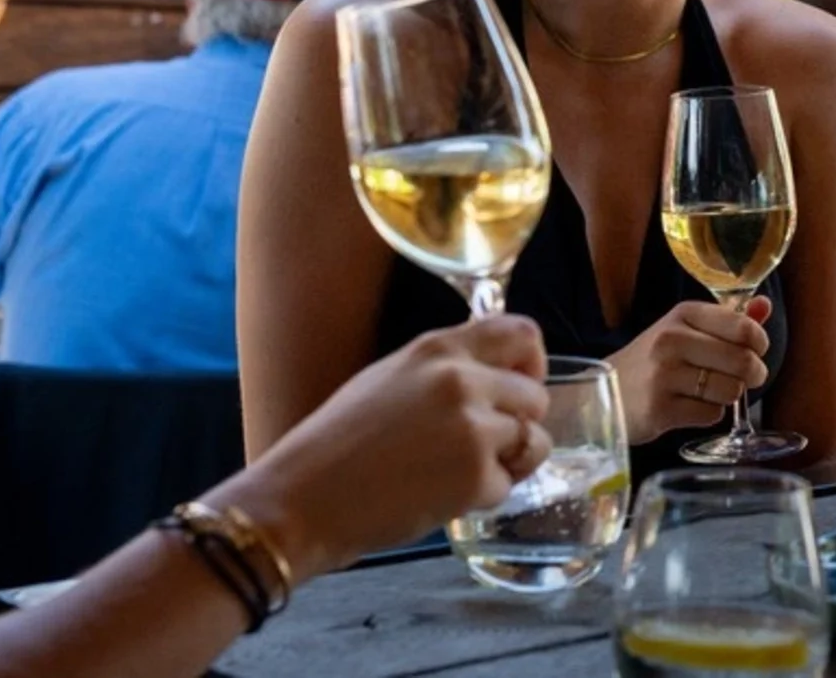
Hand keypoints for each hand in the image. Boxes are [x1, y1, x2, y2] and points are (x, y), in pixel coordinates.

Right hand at [208, 315, 552, 580]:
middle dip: (520, 424)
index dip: (532, 364)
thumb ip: (446, 370)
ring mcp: (473, 428)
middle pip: (536, 396)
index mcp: (438, 349)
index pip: (522, 333)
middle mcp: (462, 380)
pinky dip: (482, 497)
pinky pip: (506, 485)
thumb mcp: (388, 380)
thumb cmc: (333, 445)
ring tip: (459, 472)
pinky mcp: (475, 476)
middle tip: (482, 447)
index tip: (522, 386)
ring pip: (533, 441)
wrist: (299, 502)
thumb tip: (497, 376)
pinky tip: (438, 497)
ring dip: (509, 462)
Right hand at [606, 295, 774, 441]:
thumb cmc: (654, 360)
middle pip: (742, 362)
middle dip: (753, 374)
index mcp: (683, 314)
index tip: (756, 350)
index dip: (760, 343)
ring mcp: (664, 376)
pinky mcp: (660, 409)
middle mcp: (672, 340)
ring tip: (708, 391)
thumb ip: (728, 319)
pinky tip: (689, 406)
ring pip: (730, 391)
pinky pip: (711, 415)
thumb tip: (765, 305)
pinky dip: (708, 414)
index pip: (744, 327)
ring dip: (728, 396)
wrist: (604, 391)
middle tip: (745, 378)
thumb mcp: (686, 329)